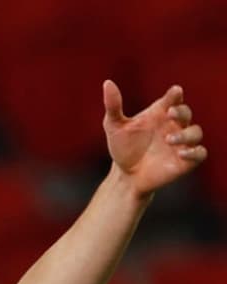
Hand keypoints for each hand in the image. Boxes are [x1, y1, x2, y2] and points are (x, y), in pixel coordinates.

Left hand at [104, 80, 207, 196]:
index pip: (173, 98)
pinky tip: (182, 153)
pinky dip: (195, 152)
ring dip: (186, 134)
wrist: (125, 176)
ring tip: (168, 139)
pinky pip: (199, 153)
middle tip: (170, 113)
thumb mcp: (114, 126)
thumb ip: (113, 106)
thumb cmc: (122, 148)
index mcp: (159, 113)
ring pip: (195, 132)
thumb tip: (107, 83)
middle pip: (185, 113)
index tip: (174, 92)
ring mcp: (181, 143)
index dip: (175, 94)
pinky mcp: (185, 160)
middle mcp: (173, 126)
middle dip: (181, 111)